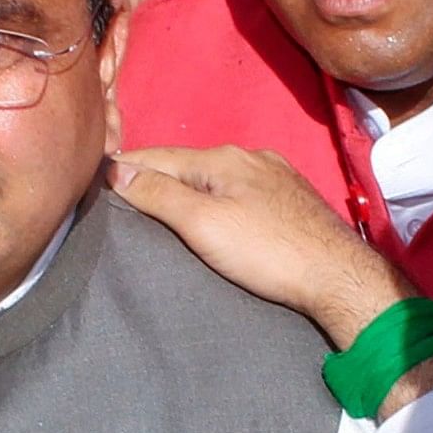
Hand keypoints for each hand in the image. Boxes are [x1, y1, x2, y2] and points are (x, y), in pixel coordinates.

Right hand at [108, 145, 408, 348]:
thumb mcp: (203, 225)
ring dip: (186, 187)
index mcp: (222, 159)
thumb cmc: (268, 252)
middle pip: (186, 165)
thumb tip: (116, 170)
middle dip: (154, 176)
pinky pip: (239, 189)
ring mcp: (273, 175)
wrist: (337, 275)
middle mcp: (248, 157)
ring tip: (161, 206)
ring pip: (215, 176)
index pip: (157, 156)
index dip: (124, 168)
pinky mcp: (290, 197)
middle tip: (121, 197)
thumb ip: (159, 195)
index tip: (94, 180)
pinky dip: (216, 197)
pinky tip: (214, 212)